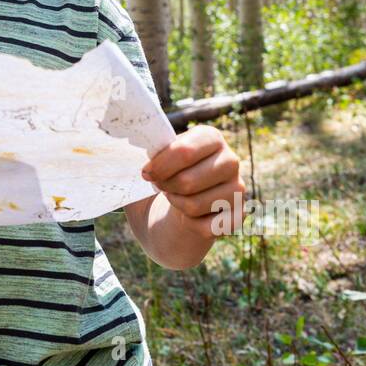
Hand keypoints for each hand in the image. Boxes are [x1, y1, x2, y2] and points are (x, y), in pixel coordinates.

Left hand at [140, 126, 244, 240]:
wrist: (175, 212)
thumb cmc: (163, 177)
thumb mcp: (154, 160)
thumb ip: (145, 152)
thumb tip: (127, 154)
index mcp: (211, 137)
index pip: (184, 151)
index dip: (159, 166)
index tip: (145, 173)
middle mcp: (230, 161)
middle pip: (187, 181)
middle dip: (165, 188)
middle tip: (160, 186)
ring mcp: (238, 189)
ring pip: (194, 205)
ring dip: (176, 205)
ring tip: (174, 198)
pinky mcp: (238, 216)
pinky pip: (206, 227)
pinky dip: (189, 225)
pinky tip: (190, 216)